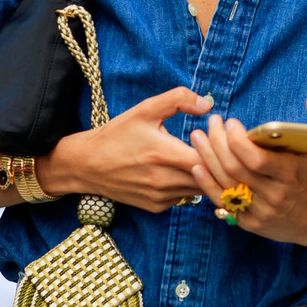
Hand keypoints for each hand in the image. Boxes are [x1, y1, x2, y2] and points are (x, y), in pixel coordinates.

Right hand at [42, 87, 210, 211]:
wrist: (87, 165)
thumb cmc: (117, 134)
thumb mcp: (145, 110)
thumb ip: (178, 99)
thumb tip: (208, 105)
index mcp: (164, 154)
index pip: (209, 158)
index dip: (219, 148)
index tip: (219, 136)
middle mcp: (164, 180)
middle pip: (207, 176)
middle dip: (216, 162)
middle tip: (219, 148)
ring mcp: (161, 196)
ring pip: (198, 189)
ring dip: (204, 175)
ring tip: (202, 157)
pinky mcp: (156, 206)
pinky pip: (184, 197)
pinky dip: (188, 186)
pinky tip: (182, 171)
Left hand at [189, 96, 306, 246]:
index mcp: (291, 175)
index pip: (257, 159)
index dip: (238, 140)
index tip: (230, 122)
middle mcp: (275, 195)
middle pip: (236, 168)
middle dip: (217, 142)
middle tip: (211, 123)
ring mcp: (261, 211)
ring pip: (225, 183)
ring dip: (207, 158)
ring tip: (198, 137)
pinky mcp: (250, 223)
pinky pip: (223, 202)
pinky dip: (207, 183)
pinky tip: (197, 166)